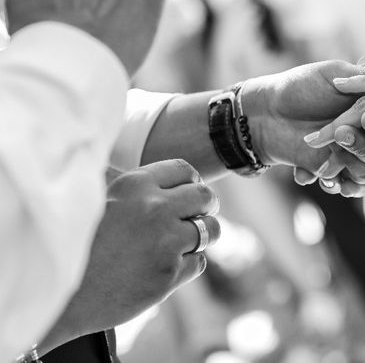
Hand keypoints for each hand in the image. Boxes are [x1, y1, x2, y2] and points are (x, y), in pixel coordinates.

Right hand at [40, 160, 219, 352]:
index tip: (188, 192)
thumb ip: (124, 183)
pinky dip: (189, 265)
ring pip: (210, 230)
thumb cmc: (73, 243)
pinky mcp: (169, 275)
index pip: (185, 170)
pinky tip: (167, 268)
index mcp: (137, 184)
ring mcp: (166, 242)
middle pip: (206, 197)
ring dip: (203, 236)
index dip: (191, 181)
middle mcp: (156, 208)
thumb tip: (140, 168)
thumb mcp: (95, 198)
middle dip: (206, 206)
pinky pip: (199, 262)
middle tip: (197, 216)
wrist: (54, 294)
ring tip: (185, 243)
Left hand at [241, 61, 364, 196]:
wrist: (265, 113)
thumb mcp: (330, 75)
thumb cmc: (298, 86)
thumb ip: (359, 77)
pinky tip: (315, 172)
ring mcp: (356, 152)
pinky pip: (351, 184)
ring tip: (327, 153)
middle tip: (341, 132)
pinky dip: (336, 180)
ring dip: (353, 160)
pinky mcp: (338, 170)